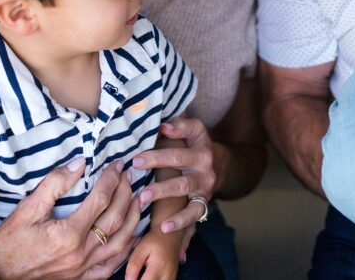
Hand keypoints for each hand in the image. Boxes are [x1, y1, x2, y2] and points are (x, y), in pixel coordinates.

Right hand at [0, 158, 139, 279]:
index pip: (102, 199)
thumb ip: (54, 184)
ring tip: (139, 199)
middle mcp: (80, 253)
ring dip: (134, 219)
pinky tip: (132, 236)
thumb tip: (79, 163)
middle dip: (126, 193)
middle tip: (129, 176)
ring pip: (120, 242)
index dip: (112, 179)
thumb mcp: (26, 208)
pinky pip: (111, 266)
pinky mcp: (80, 279)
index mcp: (68, 233)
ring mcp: (82, 269)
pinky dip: (126, 250)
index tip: (118, 165)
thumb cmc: (7, 241)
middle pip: (116, 218)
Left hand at [123, 229, 182, 279]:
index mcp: (158, 266)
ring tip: (143, 276)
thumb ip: (133, 265)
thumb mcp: (141, 248)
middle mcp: (167, 274)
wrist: (171, 233)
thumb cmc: (154, 239)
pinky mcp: (173, 277)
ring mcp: (172, 276)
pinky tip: (149, 277)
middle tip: (135, 277)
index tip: (130, 279)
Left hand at [132, 117, 216, 232]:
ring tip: (143, 196)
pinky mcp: (203, 205)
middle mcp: (204, 165)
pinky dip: (179, 222)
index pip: (187, 135)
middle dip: (157, 161)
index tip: (155, 132)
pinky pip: (192, 215)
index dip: (174, 132)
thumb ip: (180, 126)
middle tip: (136, 163)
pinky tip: (164, 228)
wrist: (219, 172)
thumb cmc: (195, 149)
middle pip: (180, 160)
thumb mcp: (195, 132)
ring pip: (183, 187)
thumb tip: (163, 126)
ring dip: (163, 191)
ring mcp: (204, 187)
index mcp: (201, 146)